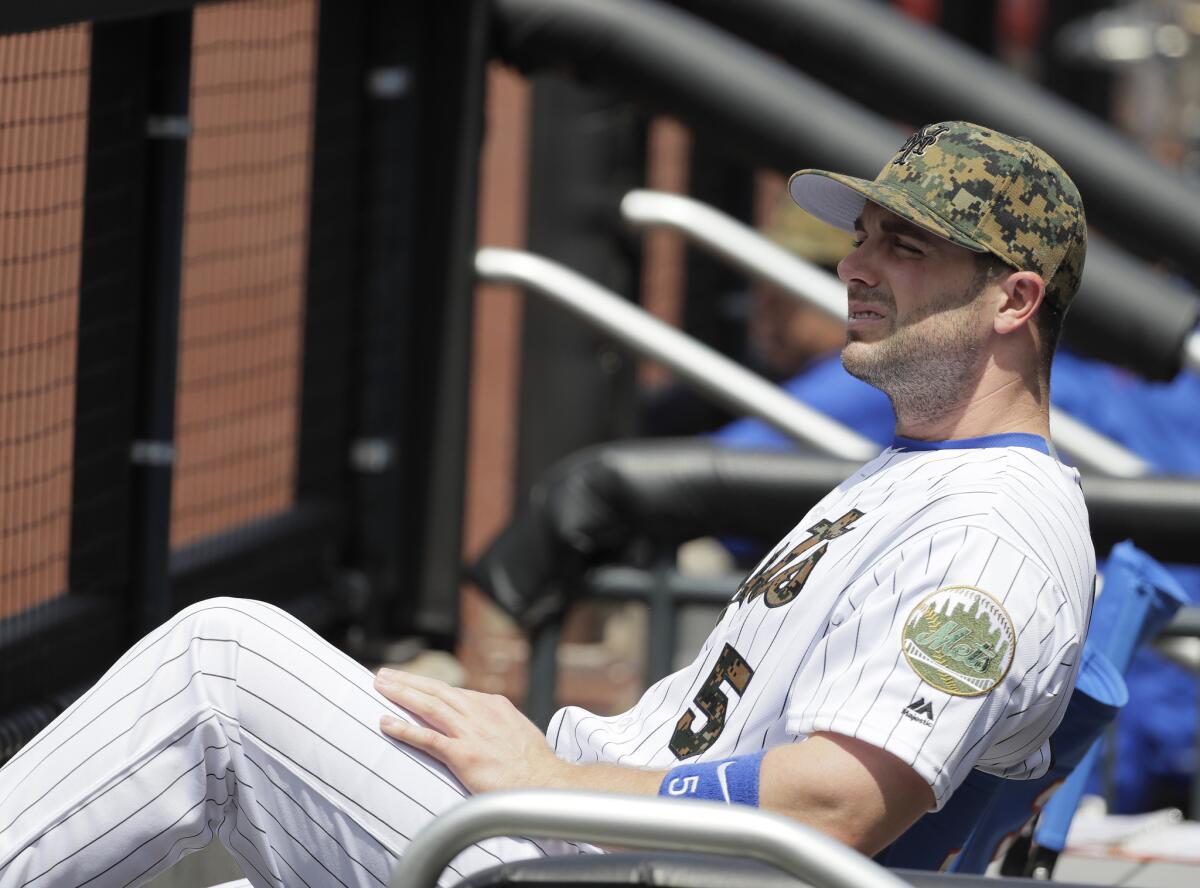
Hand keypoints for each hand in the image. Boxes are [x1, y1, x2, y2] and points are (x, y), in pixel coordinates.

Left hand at [373, 668, 570, 794]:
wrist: (545, 782)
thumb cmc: (534, 763)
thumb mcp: (518, 730)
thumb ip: (497, 723)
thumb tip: (487, 725)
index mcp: (493, 705)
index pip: (453, 692)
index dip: (428, 686)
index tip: (410, 682)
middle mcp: (479, 712)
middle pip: (435, 691)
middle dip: (407, 681)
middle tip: (384, 674)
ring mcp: (470, 732)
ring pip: (428, 706)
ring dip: (401, 694)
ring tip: (380, 687)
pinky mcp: (463, 754)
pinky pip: (427, 738)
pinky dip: (404, 729)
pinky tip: (386, 723)